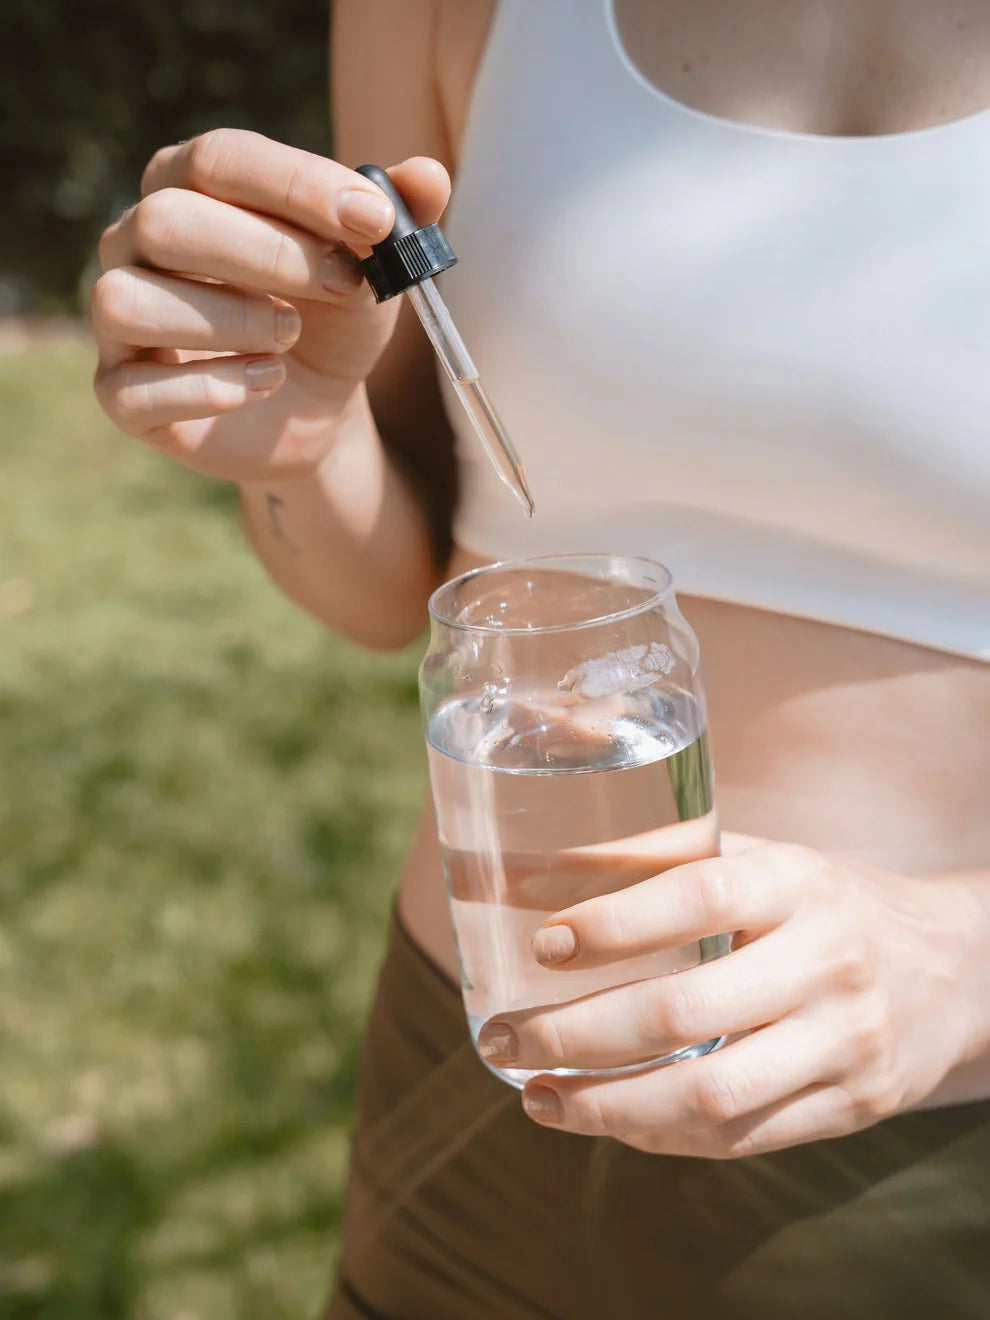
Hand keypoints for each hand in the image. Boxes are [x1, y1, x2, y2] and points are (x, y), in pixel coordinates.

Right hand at [92, 130, 449, 481]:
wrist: (319, 409)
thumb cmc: (333, 320)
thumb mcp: (372, 267)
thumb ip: (396, 217)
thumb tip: (430, 175)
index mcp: (188, 187)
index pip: (218, 159)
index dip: (298, 185)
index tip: (374, 219)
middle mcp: (136, 242)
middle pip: (166, 221)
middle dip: (269, 254)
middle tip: (342, 285)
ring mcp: (118, 321)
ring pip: (127, 300)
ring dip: (229, 318)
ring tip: (290, 335)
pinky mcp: (123, 396)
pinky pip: (133, 389)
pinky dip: (211, 387)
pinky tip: (268, 381)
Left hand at [478, 842, 984, 1157]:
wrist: (950, 968)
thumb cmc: (819, 902)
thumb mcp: (760, 857)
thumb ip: (662, 858)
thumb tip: (529, 869)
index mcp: (797, 882)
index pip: (698, 897)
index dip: (613, 922)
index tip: (543, 944)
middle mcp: (827, 961)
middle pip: (686, 1012)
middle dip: (576, 1034)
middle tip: (505, 1038)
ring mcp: (844, 1043)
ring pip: (708, 1096)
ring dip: (605, 1106)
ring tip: (536, 1097)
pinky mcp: (851, 1107)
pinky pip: (740, 1138)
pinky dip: (659, 1135)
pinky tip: (604, 1118)